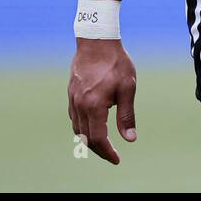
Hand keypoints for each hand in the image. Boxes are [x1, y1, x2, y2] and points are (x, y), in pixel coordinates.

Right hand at [68, 38, 137, 164]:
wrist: (97, 41)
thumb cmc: (116, 63)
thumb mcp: (128, 88)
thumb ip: (127, 115)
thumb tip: (130, 139)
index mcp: (94, 106)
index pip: (98, 138)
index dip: (107, 152)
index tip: (117, 159)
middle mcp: (80, 105)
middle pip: (86, 137)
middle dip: (99, 149)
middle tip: (112, 155)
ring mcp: (73, 99)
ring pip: (78, 128)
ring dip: (89, 139)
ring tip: (103, 144)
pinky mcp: (71, 93)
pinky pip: (74, 117)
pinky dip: (83, 127)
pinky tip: (92, 125)